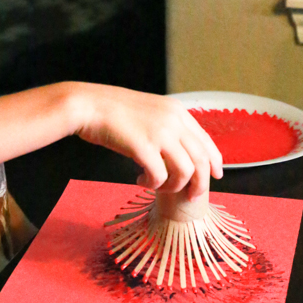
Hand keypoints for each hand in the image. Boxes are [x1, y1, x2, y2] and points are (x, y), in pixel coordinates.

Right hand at [72, 85, 222, 199]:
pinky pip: (160, 176)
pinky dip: (153, 184)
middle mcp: (173, 120)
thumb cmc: (110, 110)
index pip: (205, 140)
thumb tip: (177, 151)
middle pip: (201, 160)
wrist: (87, 105)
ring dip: (174, 186)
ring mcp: (160, 133)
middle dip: (201, 183)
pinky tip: (140, 180)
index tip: (215, 176)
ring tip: (158, 186)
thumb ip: (165, 125)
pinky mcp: (143, 147)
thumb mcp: (148, 111)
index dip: (214, 161)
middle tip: (192, 196)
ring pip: (186, 171)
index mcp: (176, 110)